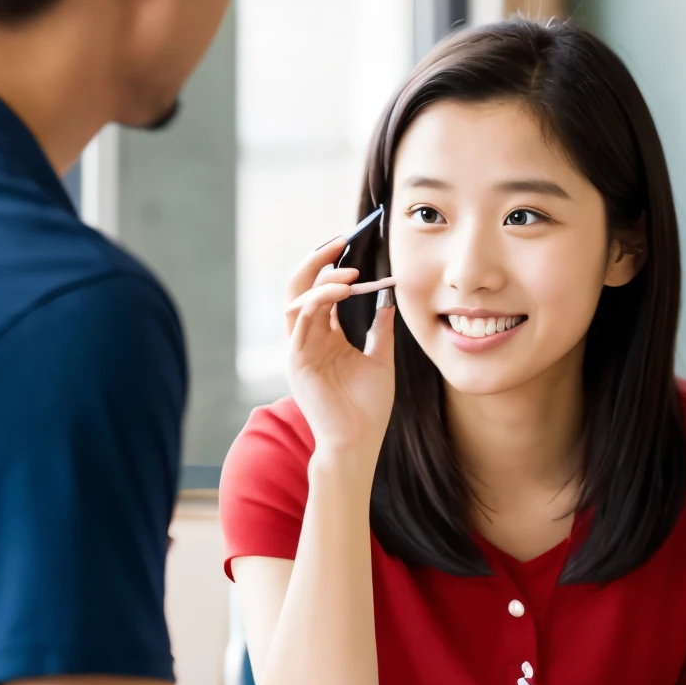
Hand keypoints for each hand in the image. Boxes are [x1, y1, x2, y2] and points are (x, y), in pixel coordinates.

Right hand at [284, 239, 394, 460]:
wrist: (359, 442)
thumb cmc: (368, 408)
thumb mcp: (381, 360)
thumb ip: (381, 331)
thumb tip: (389, 302)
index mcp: (325, 338)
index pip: (320, 293)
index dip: (330, 268)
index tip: (349, 246)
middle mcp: (307, 339)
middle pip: (300, 289)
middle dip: (315, 262)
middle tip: (339, 243)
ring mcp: (299, 350)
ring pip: (296, 300)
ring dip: (319, 280)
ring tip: (346, 271)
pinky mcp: (296, 362)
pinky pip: (299, 322)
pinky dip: (316, 302)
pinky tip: (338, 292)